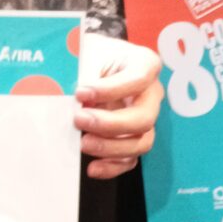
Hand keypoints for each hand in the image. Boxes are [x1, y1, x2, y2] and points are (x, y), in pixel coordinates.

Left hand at [75, 34, 161, 181]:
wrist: (96, 63)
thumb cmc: (94, 56)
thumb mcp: (90, 54)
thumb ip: (84, 72)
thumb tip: (71, 99)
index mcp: (145, 64)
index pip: (139, 78)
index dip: (111, 89)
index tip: (81, 93)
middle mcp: (151, 93)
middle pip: (144, 117)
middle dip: (110, 124)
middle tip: (80, 119)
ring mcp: (145, 118)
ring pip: (142, 141)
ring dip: (111, 147)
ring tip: (83, 143)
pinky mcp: (135, 138)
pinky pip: (131, 159)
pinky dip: (113, 167)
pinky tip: (92, 168)